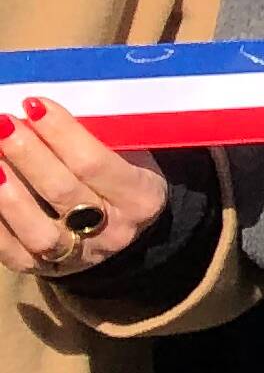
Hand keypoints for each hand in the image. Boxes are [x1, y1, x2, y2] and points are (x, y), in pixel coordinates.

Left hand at [0, 98, 173, 277]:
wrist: (123, 231)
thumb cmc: (122, 176)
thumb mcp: (130, 154)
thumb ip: (97, 137)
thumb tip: (40, 110)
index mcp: (141, 198)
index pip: (95, 163)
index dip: (62, 133)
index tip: (34, 104)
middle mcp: (112, 231)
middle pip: (62, 191)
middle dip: (27, 154)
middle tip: (2, 124)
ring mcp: (76, 255)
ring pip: (36, 230)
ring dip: (6, 194)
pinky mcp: (41, 268)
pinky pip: (9, 250)